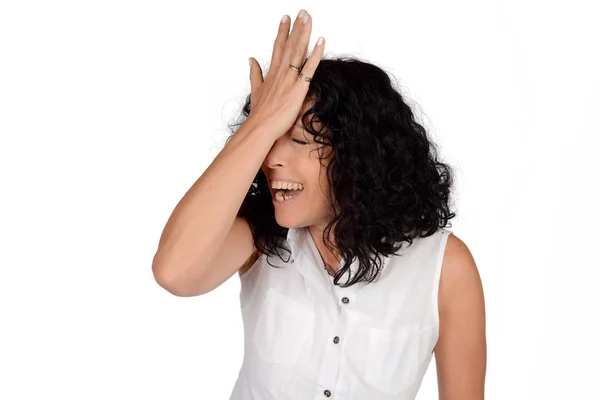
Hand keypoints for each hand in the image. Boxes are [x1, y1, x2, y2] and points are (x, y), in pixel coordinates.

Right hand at [247, 9, 324, 139]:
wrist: (260, 127)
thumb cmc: (259, 113)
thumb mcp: (255, 90)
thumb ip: (255, 73)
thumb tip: (251, 59)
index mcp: (272, 73)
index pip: (278, 47)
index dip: (283, 32)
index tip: (286, 18)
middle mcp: (281, 73)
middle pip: (289, 45)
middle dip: (296, 27)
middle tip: (302, 11)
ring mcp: (289, 80)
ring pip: (298, 52)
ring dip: (304, 34)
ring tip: (308, 18)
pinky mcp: (298, 89)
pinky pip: (309, 68)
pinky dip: (315, 54)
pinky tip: (321, 41)